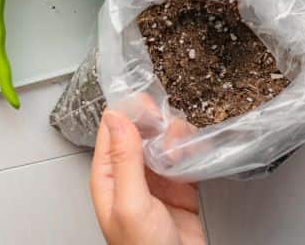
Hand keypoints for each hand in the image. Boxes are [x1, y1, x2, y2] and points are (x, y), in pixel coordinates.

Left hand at [90, 110, 204, 244]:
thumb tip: (115, 118)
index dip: (127, 112)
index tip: (144, 102)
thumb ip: (124, 159)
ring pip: (165, 143)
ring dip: (177, 138)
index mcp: (108, 178)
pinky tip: (196, 155)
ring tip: (183, 150)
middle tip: (169, 127)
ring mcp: (156, 182)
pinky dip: (193, 152)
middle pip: (140, 133)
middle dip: (157, 124)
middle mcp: (131, 177)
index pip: (111, 132)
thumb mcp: (131, 203)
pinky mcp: (181, 189)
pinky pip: (186, 159)